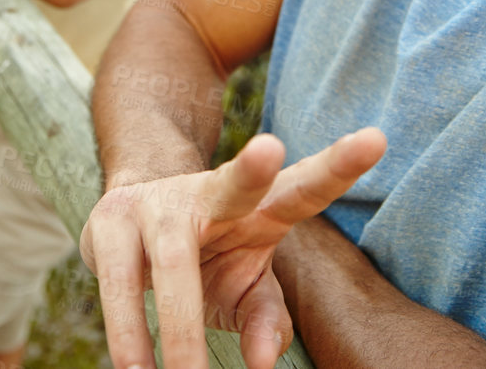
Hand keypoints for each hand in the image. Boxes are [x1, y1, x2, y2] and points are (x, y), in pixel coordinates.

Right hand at [80, 127, 387, 368]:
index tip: (376, 139)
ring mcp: (156, 202)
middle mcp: (210, 193)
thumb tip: (264, 361)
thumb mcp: (245, 289)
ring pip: (172, 258)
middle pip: (234, 184)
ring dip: (179, 324)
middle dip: (252, 170)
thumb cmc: (207, 257)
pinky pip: (119, 284)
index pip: (305, 187)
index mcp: (260, 208)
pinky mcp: (109, 222)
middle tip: (270, 150)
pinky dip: (130, 332)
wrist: (127, 216)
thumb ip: (265, 318)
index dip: (339, 166)